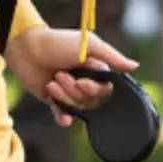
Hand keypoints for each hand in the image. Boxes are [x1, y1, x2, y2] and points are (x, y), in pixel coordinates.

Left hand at [5, 27, 139, 126]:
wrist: (27, 50)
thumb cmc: (58, 43)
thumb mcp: (90, 45)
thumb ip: (113, 57)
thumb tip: (135, 66)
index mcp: (94, 70)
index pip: (104, 90)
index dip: (94, 89)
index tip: (83, 81)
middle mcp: (83, 82)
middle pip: (90, 101)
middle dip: (75, 91)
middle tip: (62, 75)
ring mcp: (68, 93)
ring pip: (77, 108)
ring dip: (65, 97)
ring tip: (52, 81)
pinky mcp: (54, 101)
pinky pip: (64, 116)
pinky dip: (63, 118)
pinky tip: (63, 117)